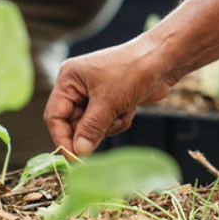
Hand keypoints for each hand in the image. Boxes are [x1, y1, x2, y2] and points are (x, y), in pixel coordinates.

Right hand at [44, 38, 173, 155]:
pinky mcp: (110, 102)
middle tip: (105, 132)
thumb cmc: (133, 71)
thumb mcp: (109, 102)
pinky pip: (107, 124)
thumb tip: (79, 152)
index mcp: (69, 80)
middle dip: (91, 131)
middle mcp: (78, 87)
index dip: (63, 138)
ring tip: (122, 111)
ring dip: (108, 126)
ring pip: (92, 127)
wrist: (163, 61)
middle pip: (73, 124)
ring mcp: (94, 95)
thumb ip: (91, 128)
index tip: (74, 158)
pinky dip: (119, 121)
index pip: (55, 116)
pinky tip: (129, 108)